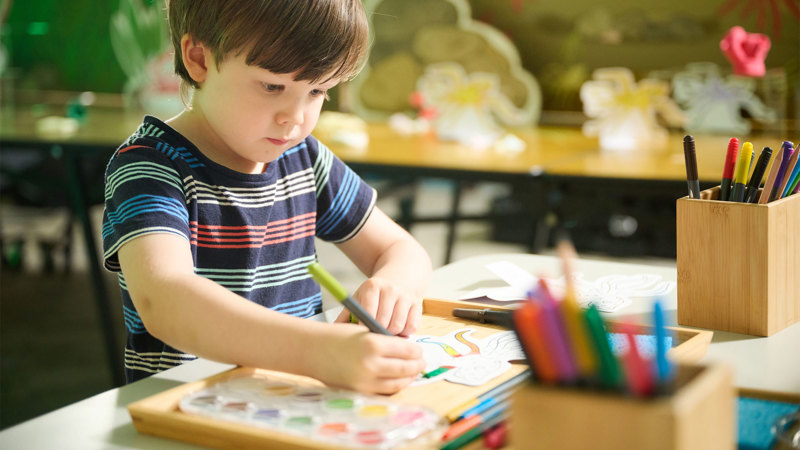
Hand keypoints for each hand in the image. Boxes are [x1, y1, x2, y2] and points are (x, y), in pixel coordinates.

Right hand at [309, 324, 425, 393]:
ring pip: (397, 382)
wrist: (311, 350)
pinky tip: (398, 380)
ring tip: (413, 372)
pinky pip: (384, 391)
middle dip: (417, 364)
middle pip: (406, 367)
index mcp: (373, 344)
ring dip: (409, 377)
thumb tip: (409, 351)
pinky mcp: (359, 392)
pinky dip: (394, 386)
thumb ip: (385, 341)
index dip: (416, 350)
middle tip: (421, 362)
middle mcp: (370, 364)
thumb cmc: (337, 336)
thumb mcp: (364, 330)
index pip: (407, 349)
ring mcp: (365, 381)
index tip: (419, 349)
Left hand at [334, 277, 422, 335]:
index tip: (362, 336)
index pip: (368, 313)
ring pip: (398, 326)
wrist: (400, 275)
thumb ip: (347, 315)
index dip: (365, 327)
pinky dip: (405, 333)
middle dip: (378, 333)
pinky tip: (399, 329)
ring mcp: (405, 296)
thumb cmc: (375, 292)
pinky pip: (412, 327)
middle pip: (383, 322)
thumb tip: (334, 332)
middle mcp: (390, 289)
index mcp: (372, 286)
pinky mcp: (417, 304)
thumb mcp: (359, 297)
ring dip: (392, 334)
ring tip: (385, 332)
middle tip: (374, 336)